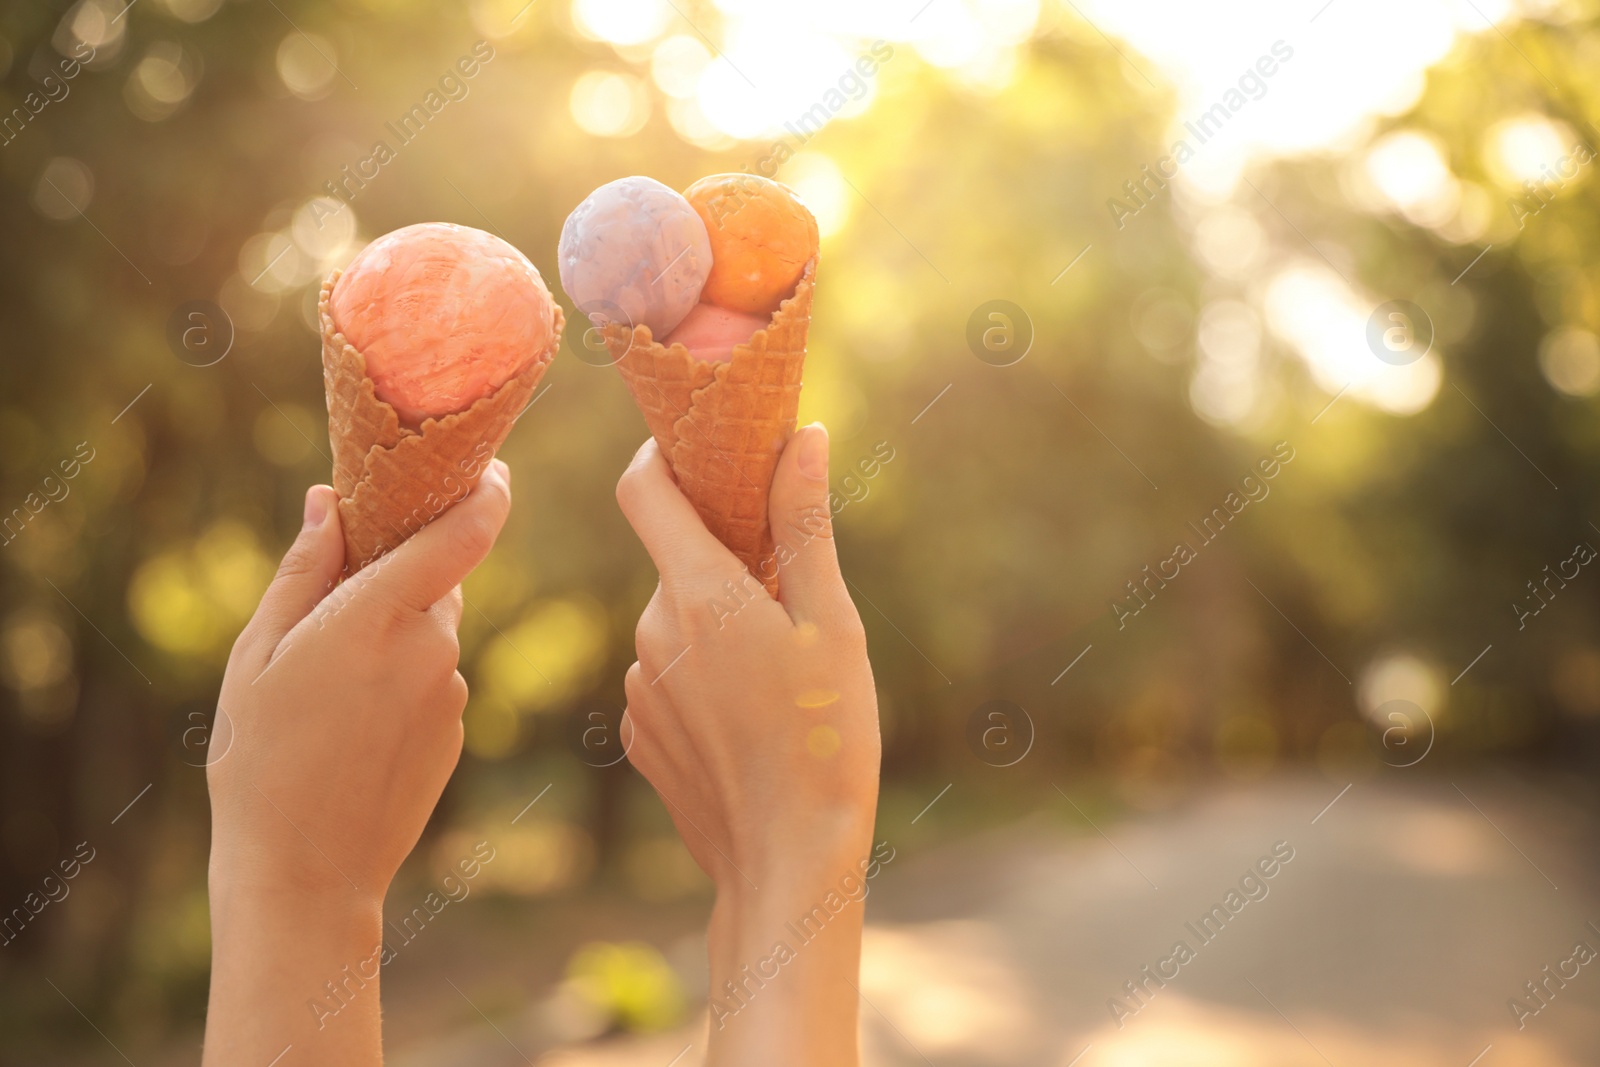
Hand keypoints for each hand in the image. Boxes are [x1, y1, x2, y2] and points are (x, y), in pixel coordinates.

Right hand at [202, 461, 510, 1066]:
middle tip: (333, 611)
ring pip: (432, 633)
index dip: (487, 491)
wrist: (306, 875)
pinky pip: (435, 679)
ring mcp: (453, 692)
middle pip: (436, 580)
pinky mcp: (458, 729)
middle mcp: (432, 648)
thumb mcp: (258, 656)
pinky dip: (403, 681)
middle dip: (399, 578)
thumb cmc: (261, 760)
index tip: (491, 468)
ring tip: (328, 693)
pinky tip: (353, 728)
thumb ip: (304, 572)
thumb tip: (332, 500)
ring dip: (394, 637)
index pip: (464, 532)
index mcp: (379, 617)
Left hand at [616, 426, 879, 1065]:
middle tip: (790, 596)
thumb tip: (802, 436)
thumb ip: (804, 524)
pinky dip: (703, 676)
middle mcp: (651, 632)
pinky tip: (752, 718)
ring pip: (675, 621)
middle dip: (725, 559)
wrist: (787, 862)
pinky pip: (668, 675)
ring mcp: (640, 686)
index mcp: (698, 594)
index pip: (643, 488)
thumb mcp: (830, 623)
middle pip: (676, 559)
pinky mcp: (639, 733)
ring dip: (717, 624)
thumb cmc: (827, 738)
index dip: (665, 455)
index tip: (703, 449)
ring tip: (779, 676)